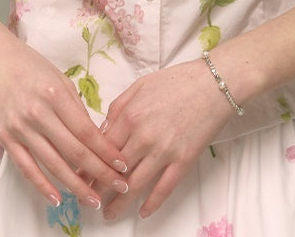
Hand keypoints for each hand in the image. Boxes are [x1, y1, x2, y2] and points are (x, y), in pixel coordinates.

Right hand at [0, 28, 130, 209]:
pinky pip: (26, 167)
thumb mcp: (59, 78)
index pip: (87, 131)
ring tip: (94, 199)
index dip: (106, 152)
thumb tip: (93, 135)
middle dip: (100, 172)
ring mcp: (20, 128)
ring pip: (53, 164)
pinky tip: (58, 199)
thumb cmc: (29, 65)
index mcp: (56, 94)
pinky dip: (42, 186)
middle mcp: (38, 113)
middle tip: (119, 186)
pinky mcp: (6, 138)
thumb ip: (75, 107)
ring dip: (76, 185)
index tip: (123, 165)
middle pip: (74, 151)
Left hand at [98, 59, 233, 219]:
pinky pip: (164, 188)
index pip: (101, 148)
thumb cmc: (177, 80)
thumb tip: (102, 130)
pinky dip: (152, 204)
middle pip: (114, 171)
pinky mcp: (184, 161)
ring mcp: (164, 150)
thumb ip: (118, 107)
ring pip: (135, 185)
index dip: (88, 165)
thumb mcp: (140, 85)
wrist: (214, 83)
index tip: (79, 177)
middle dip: (98, 188)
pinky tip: (142, 213)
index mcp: (130, 115)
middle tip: (88, 199)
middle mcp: (144, 136)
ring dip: (119, 203)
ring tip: (108, 213)